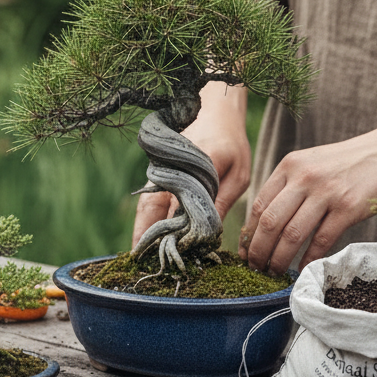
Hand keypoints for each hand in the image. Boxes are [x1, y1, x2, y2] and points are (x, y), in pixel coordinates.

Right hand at [132, 83, 250, 246]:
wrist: (216, 111)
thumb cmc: (231, 142)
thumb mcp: (237, 173)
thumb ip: (221, 201)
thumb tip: (209, 234)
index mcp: (188, 170)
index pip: (172, 208)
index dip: (163, 233)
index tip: (159, 257)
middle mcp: (168, 171)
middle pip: (148, 210)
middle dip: (144, 238)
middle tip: (139, 265)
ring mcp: (160, 173)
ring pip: (146, 207)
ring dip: (142, 230)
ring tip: (139, 257)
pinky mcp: (161, 175)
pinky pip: (150, 201)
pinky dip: (148, 219)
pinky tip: (149, 238)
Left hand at [240, 51, 376, 274]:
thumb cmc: (354, 162)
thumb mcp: (315, 163)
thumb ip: (292, 185)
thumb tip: (269, 222)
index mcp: (290, 164)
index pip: (259, 205)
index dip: (250, 234)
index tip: (246, 252)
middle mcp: (303, 176)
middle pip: (270, 222)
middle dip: (258, 251)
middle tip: (256, 269)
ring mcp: (326, 191)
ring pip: (291, 234)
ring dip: (279, 260)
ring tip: (275, 274)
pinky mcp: (349, 207)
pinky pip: (321, 241)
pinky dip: (309, 260)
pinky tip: (304, 271)